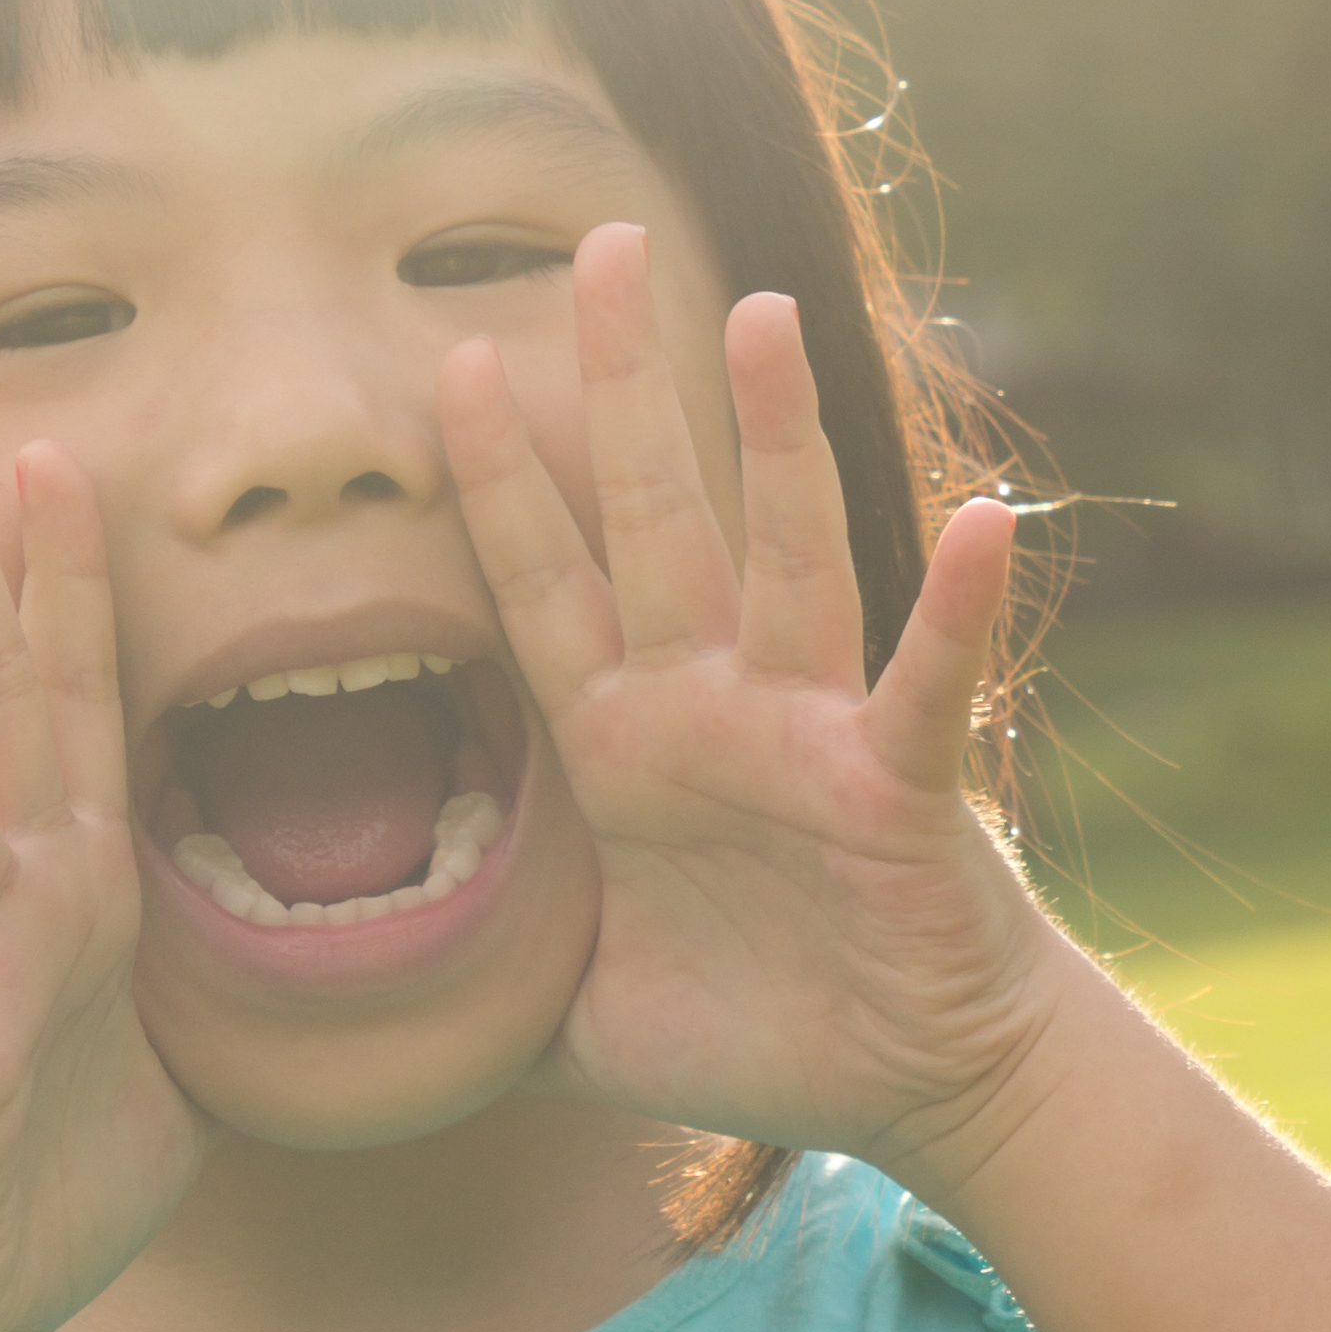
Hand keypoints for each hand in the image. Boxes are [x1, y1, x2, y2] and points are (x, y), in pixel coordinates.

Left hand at [436, 230, 1061, 1183]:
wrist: (918, 1089)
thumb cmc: (764, 1034)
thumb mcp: (576, 1020)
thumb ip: (477, 995)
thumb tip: (347, 1027)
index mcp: (623, 747)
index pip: (542, 584)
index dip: (493, 479)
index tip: (446, 360)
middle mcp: (708, 710)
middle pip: (651, 516)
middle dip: (619, 384)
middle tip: (597, 242)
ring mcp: (806, 734)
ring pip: (784, 555)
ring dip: (775, 440)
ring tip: (760, 316)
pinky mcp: (895, 785)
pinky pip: (926, 683)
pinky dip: (956, 606)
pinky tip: (983, 518)